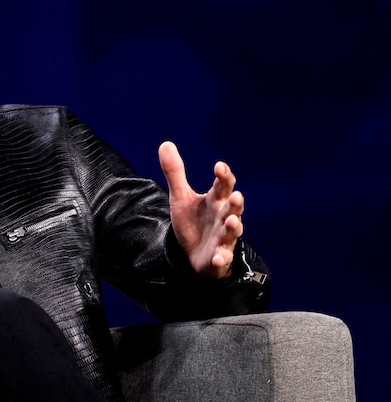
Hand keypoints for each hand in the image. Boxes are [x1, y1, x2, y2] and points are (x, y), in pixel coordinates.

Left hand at [158, 141, 243, 278]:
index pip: (223, 185)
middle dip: (236, 203)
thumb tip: (165, 144)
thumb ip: (175, 172)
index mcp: (215, 200)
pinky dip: (221, 257)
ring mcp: (223, 237)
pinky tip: (217, 257)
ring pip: (232, 231)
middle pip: (233, 207)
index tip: (219, 166)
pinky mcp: (219, 256)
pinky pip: (222, 257)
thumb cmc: (193, 221)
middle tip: (236, 196)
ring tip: (232, 222)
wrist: (194, 253)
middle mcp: (223, 217)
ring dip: (233, 227)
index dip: (224, 176)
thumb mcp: (180, 196)